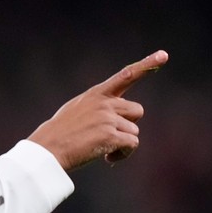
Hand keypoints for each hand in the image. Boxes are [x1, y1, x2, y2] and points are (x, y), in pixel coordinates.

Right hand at [28, 50, 166, 169]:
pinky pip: (132, 144)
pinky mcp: (110, 135)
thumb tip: (119, 116)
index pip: (126, 75)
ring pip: (134, 131)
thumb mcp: (76, 110)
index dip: (147, 65)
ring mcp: (108, 119)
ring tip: (103, 149)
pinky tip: (107, 157)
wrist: (48, 149)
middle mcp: (105, 103)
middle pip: (136, 111)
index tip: (163, 55)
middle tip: (110, 136)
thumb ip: (98, 106)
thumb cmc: (59, 134)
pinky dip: (123, 154)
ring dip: (122, 143)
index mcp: (96, 94)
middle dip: (128, 125)